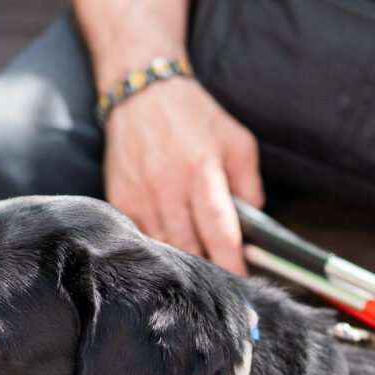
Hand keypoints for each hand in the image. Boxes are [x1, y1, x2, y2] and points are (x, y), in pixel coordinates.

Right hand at [103, 79, 263, 275]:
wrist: (141, 92)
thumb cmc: (194, 117)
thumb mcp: (237, 142)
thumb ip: (250, 185)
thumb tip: (254, 227)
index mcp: (201, 172)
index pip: (218, 230)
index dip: (229, 261)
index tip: (239, 279)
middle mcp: (168, 187)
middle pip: (189, 247)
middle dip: (208, 269)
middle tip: (224, 281)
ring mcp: (140, 197)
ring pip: (164, 248)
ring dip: (183, 263)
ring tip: (201, 271)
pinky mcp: (120, 201)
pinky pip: (142, 238)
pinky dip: (159, 250)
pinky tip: (173, 252)